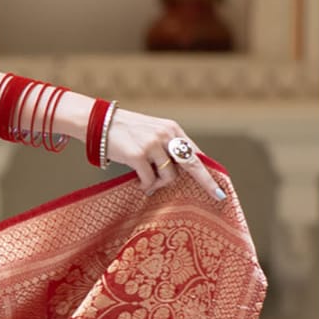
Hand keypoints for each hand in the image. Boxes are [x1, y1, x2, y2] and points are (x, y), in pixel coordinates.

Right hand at [104, 109, 225, 200]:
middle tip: (217, 196)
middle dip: (206, 182)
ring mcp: (152, 144)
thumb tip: (179, 171)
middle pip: (192, 164)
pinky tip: (140, 183)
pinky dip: (146, 185)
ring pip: (169, 176)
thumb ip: (166, 146)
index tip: (218, 187)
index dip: (207, 171)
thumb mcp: (151, 132)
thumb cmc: (125, 131)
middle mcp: (166, 135)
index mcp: (172, 129)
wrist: (100, 122)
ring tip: (148, 182)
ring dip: (159, 184)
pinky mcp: (137, 155)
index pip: (195, 153)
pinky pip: (149, 179)